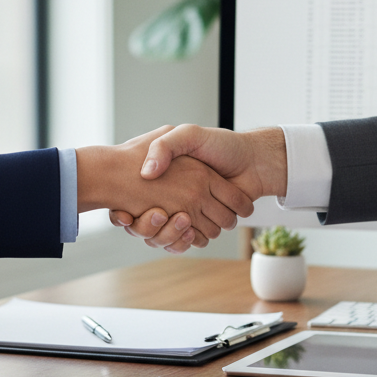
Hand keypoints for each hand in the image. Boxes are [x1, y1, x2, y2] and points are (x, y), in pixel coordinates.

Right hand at [109, 125, 286, 248]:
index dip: (124, 212)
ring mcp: (189, 212)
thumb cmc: (223, 145)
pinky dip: (182, 241)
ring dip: (163, 234)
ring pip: (165, 236)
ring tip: (162, 217)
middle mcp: (175, 197)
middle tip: (141, 215)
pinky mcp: (203, 225)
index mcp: (168, 179)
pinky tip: (184, 229)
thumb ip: (165, 146)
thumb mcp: (188, 135)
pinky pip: (186, 241)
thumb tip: (147, 173)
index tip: (121, 213)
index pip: (134, 203)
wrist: (255, 161)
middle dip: (143, 226)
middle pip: (148, 224)